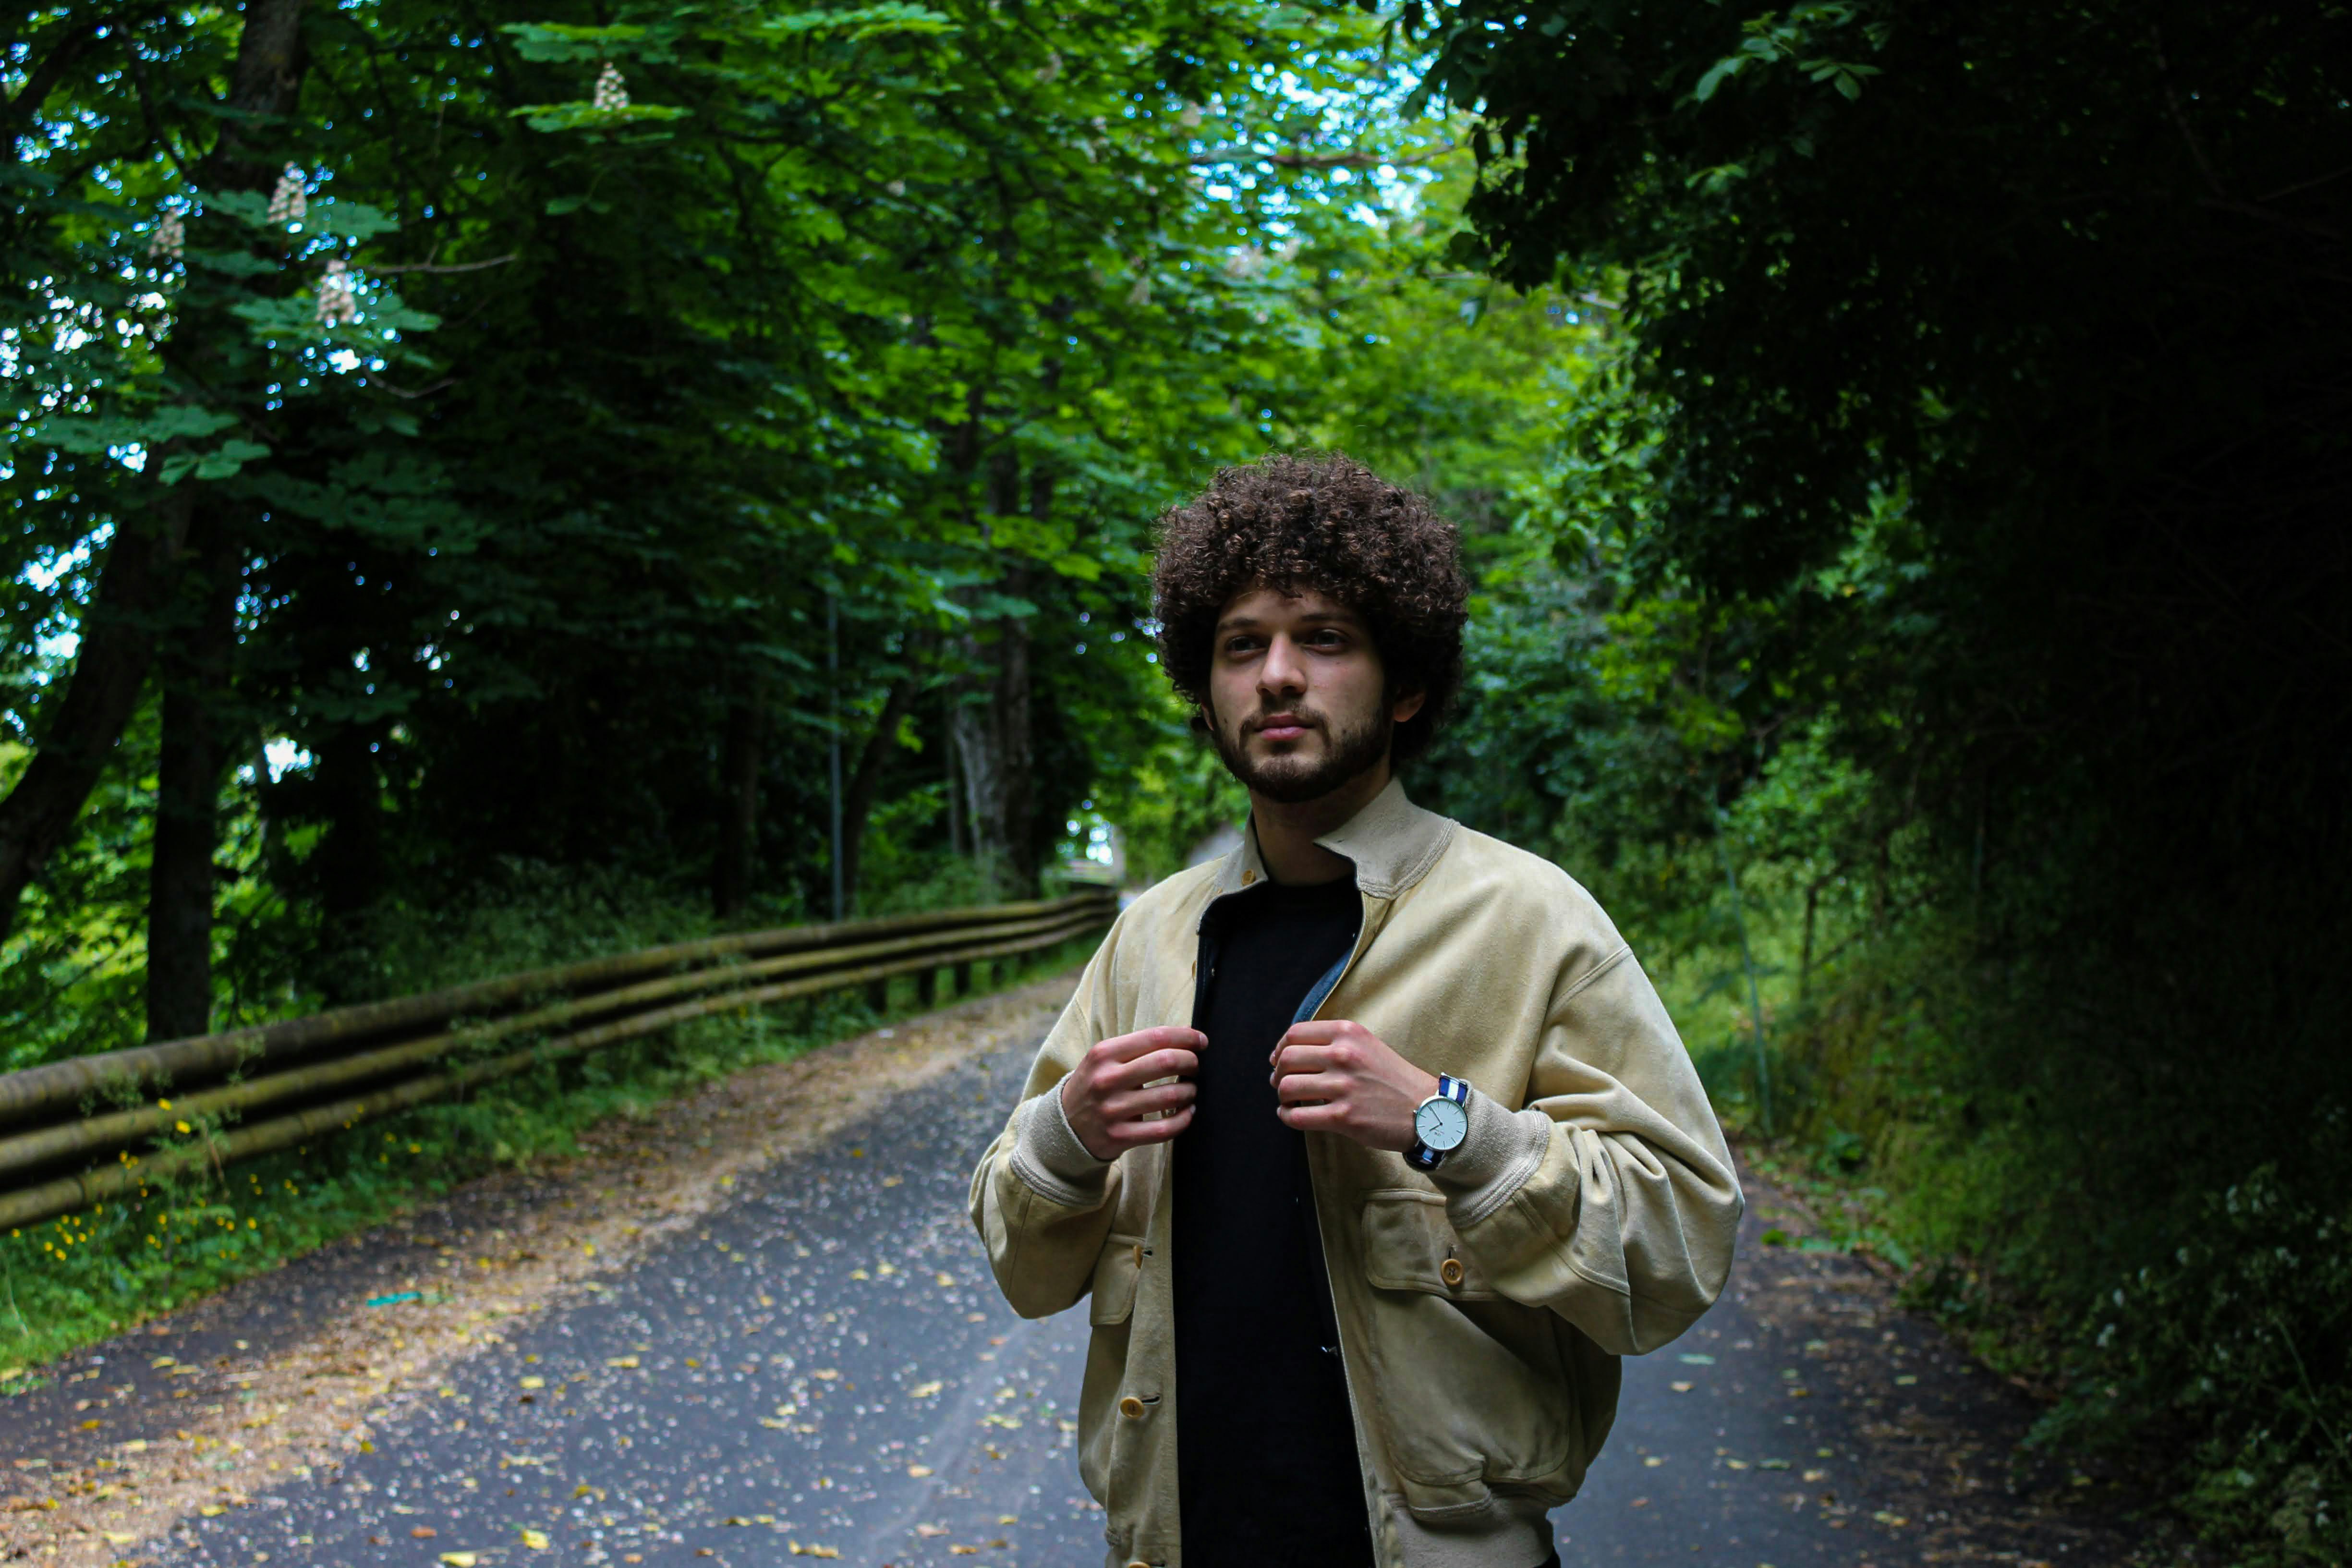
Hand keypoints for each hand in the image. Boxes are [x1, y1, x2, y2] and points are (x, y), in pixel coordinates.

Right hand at [1059, 1026, 1202, 1160]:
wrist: (1065, 1125)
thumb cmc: (1096, 1085)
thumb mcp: (1104, 1060)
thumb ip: (1137, 1049)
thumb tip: (1186, 1040)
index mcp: (1104, 1053)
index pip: (1155, 1036)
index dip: (1186, 1037)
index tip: (1202, 1041)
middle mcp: (1106, 1079)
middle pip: (1166, 1062)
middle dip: (1191, 1062)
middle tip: (1195, 1067)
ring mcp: (1112, 1110)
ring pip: (1170, 1096)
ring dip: (1190, 1092)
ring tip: (1190, 1090)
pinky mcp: (1119, 1136)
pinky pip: (1164, 1129)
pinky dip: (1184, 1119)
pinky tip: (1187, 1113)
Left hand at [1268, 1020, 1439, 1152]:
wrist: (1426, 1110)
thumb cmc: (1393, 1079)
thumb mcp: (1367, 1046)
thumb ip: (1334, 1043)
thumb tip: (1289, 1053)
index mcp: (1349, 1033)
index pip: (1295, 1034)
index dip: (1280, 1048)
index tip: (1278, 1060)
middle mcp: (1344, 1055)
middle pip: (1287, 1059)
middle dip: (1278, 1073)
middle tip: (1281, 1084)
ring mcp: (1343, 1087)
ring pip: (1287, 1087)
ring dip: (1282, 1096)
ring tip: (1289, 1101)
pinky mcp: (1343, 1117)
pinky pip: (1296, 1116)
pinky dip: (1287, 1116)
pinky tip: (1292, 1115)